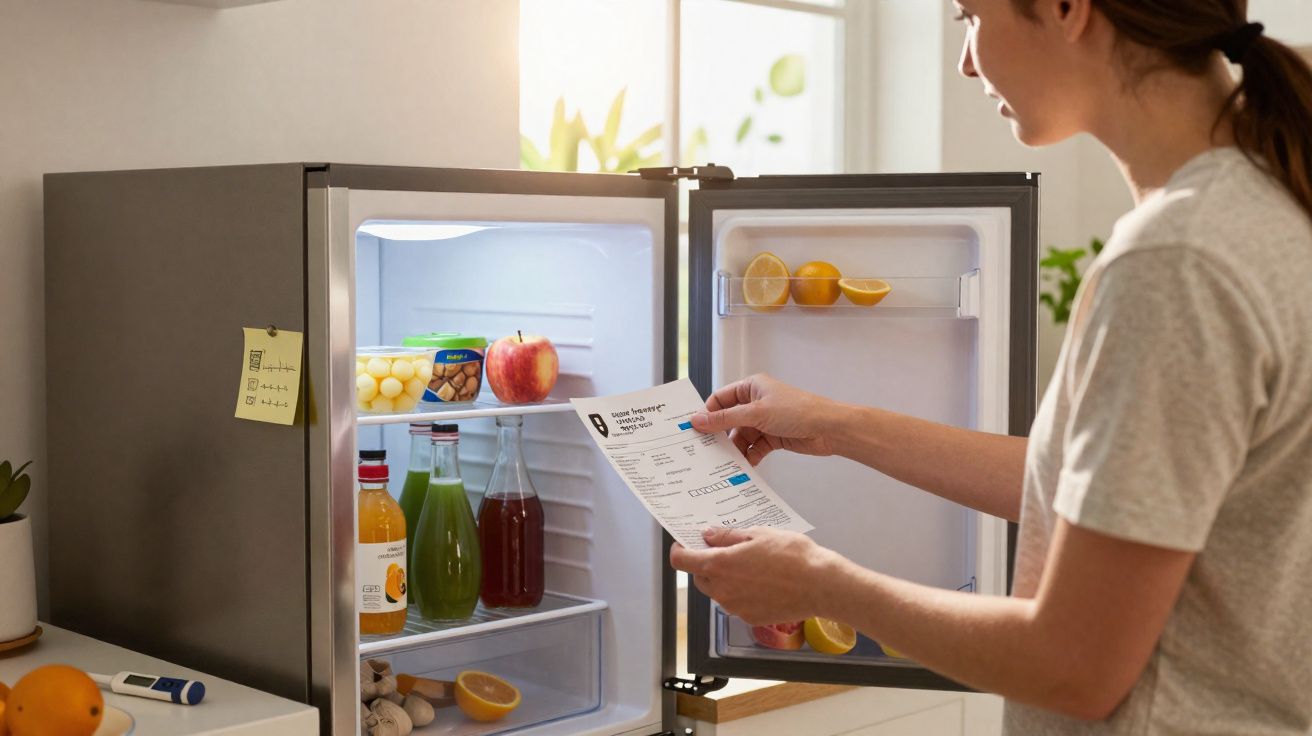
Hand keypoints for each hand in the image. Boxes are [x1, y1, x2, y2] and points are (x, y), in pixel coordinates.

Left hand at [669, 527, 841, 625]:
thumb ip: (728, 536)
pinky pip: (736, 603)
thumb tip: (708, 536)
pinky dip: (741, 592)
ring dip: (724, 579)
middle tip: (724, 550)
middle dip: (705, 564)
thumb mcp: (758, 534)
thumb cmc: (792, 555)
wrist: (820, 585)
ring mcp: (735, 607)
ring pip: (718, 592)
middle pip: (700, 577)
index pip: (681, 561)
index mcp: (719, 565)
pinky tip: (762, 581)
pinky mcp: (750, 618)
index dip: (680, 550)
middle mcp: (722, 590)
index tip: (685, 543)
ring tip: (749, 565)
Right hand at [690, 374, 838, 465]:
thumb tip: (697, 420)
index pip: (721, 399)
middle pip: (729, 420)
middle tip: (706, 451)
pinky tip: (744, 467)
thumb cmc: (797, 411)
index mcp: (751, 387)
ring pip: (741, 437)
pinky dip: (749, 457)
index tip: (695, 430)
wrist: (829, 429)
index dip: (708, 413)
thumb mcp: (756, 414)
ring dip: (735, 450)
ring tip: (725, 463)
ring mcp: (765, 421)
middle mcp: (756, 403)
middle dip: (720, 435)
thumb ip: (725, 419)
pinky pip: (754, 448)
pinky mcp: (773, 438)